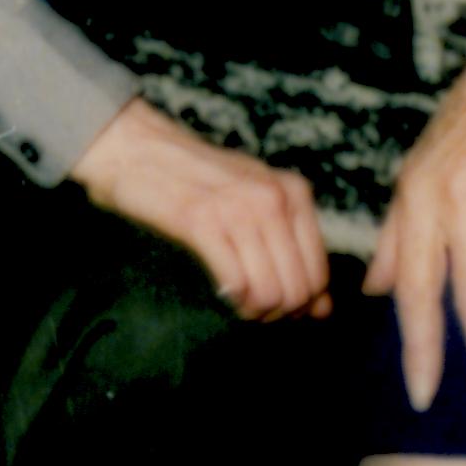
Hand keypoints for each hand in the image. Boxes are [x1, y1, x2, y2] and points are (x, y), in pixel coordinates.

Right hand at [71, 97, 333, 320]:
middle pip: (297, 290)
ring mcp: (239, 208)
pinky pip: (236, 282)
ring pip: (270, 292)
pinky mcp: (202, 222)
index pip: (318, 273)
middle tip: (257, 310)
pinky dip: (233, 298)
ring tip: (240, 302)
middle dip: (279, 313)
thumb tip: (322, 309)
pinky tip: (224, 290)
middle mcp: (274, 199)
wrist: (144, 151)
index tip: (279, 308)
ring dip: (255, 310)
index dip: (302, 304)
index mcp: (295, 192)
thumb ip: (292, 251)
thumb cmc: (204, 182)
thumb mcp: (259, 203)